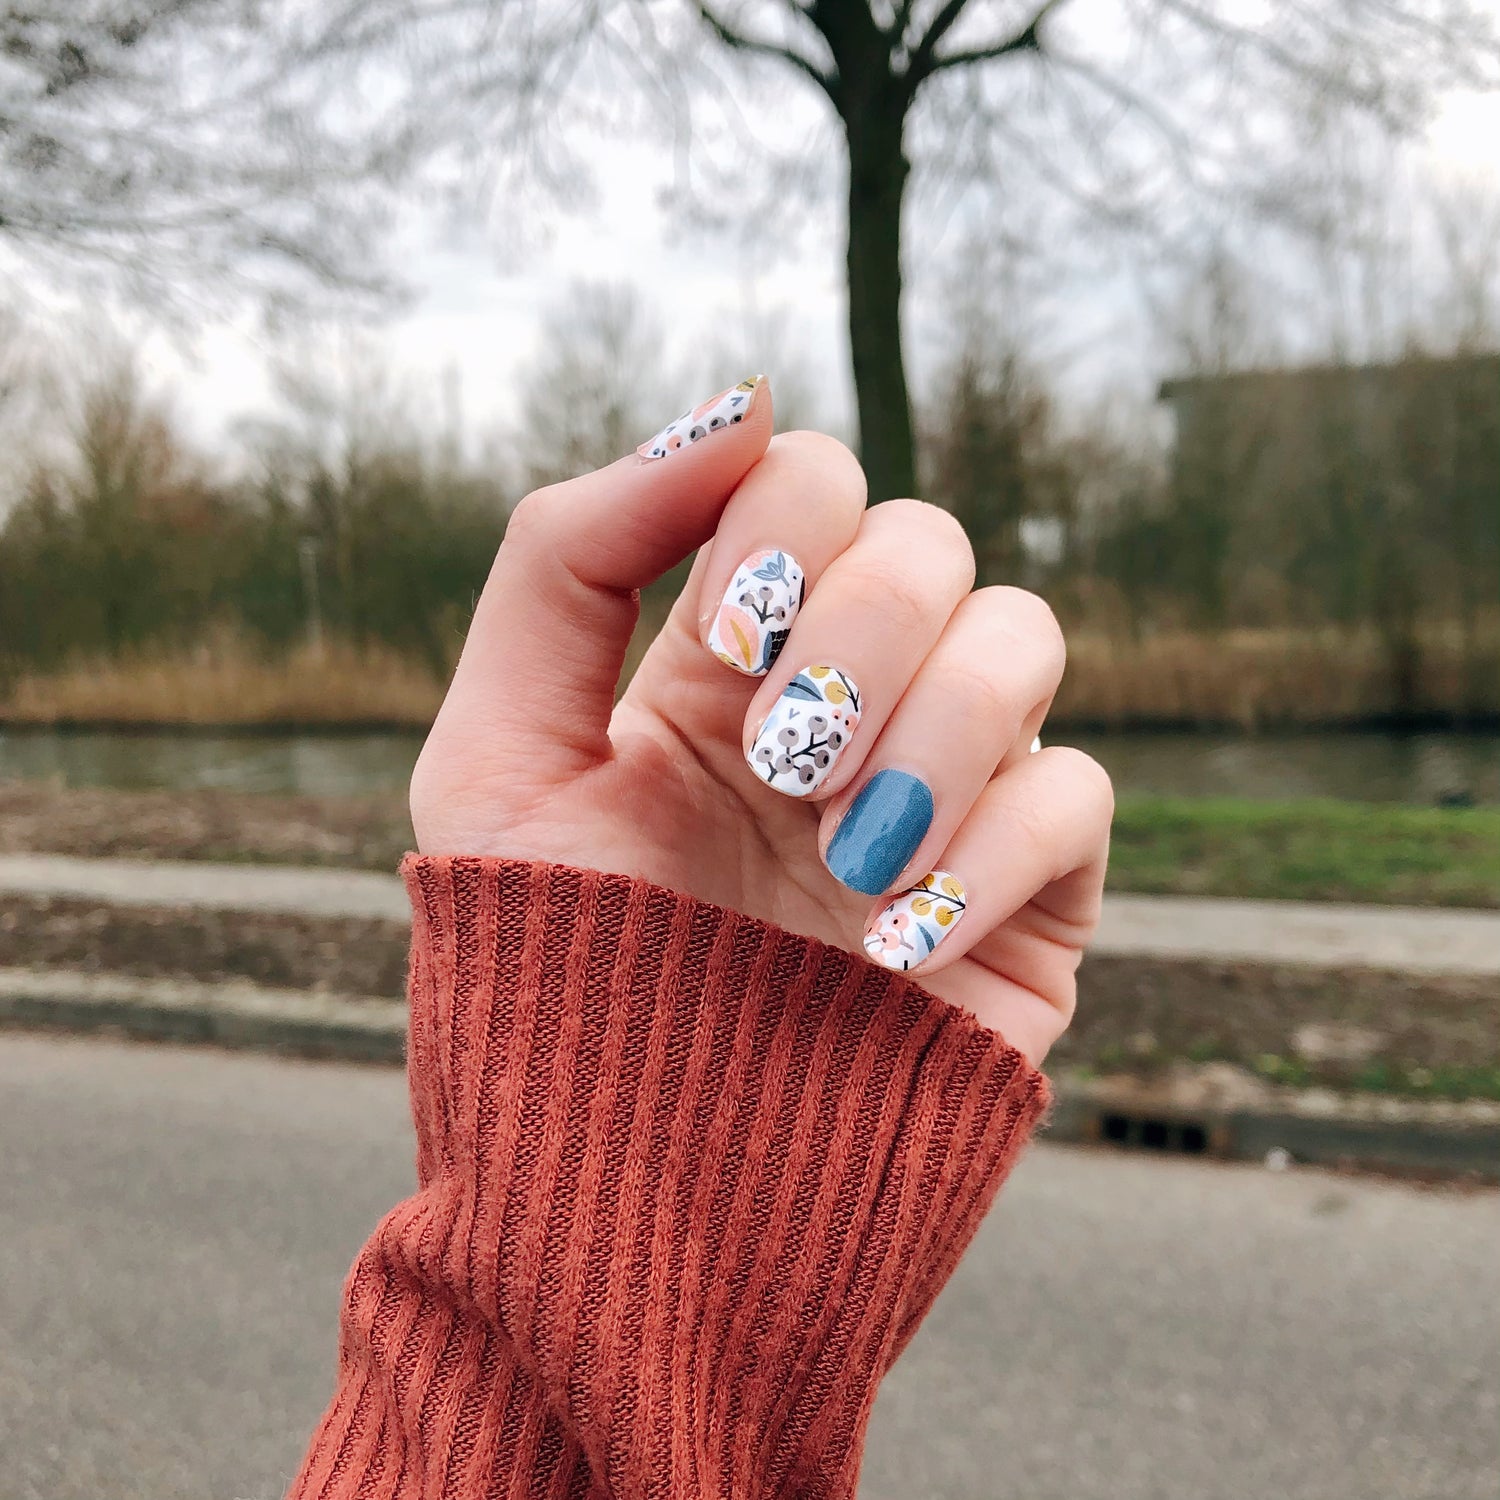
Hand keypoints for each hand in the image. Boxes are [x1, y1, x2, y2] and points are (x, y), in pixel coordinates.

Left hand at [410, 377, 1112, 1064]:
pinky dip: (994, 850)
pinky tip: (896, 945)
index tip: (725, 631)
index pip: (809, 481)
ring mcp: (939, 797)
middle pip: (928, 540)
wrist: (630, 1204)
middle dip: (857, 631)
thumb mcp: (494, 759)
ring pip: (1024, 640)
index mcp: (718, 666)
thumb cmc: (543, 986)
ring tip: (837, 856)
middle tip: (780, 758)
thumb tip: (738, 398)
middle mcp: (840, 708)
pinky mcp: (1024, 901)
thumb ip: (568, 561)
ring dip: (929, 733)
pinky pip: (1078, 798)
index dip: (782, 519)